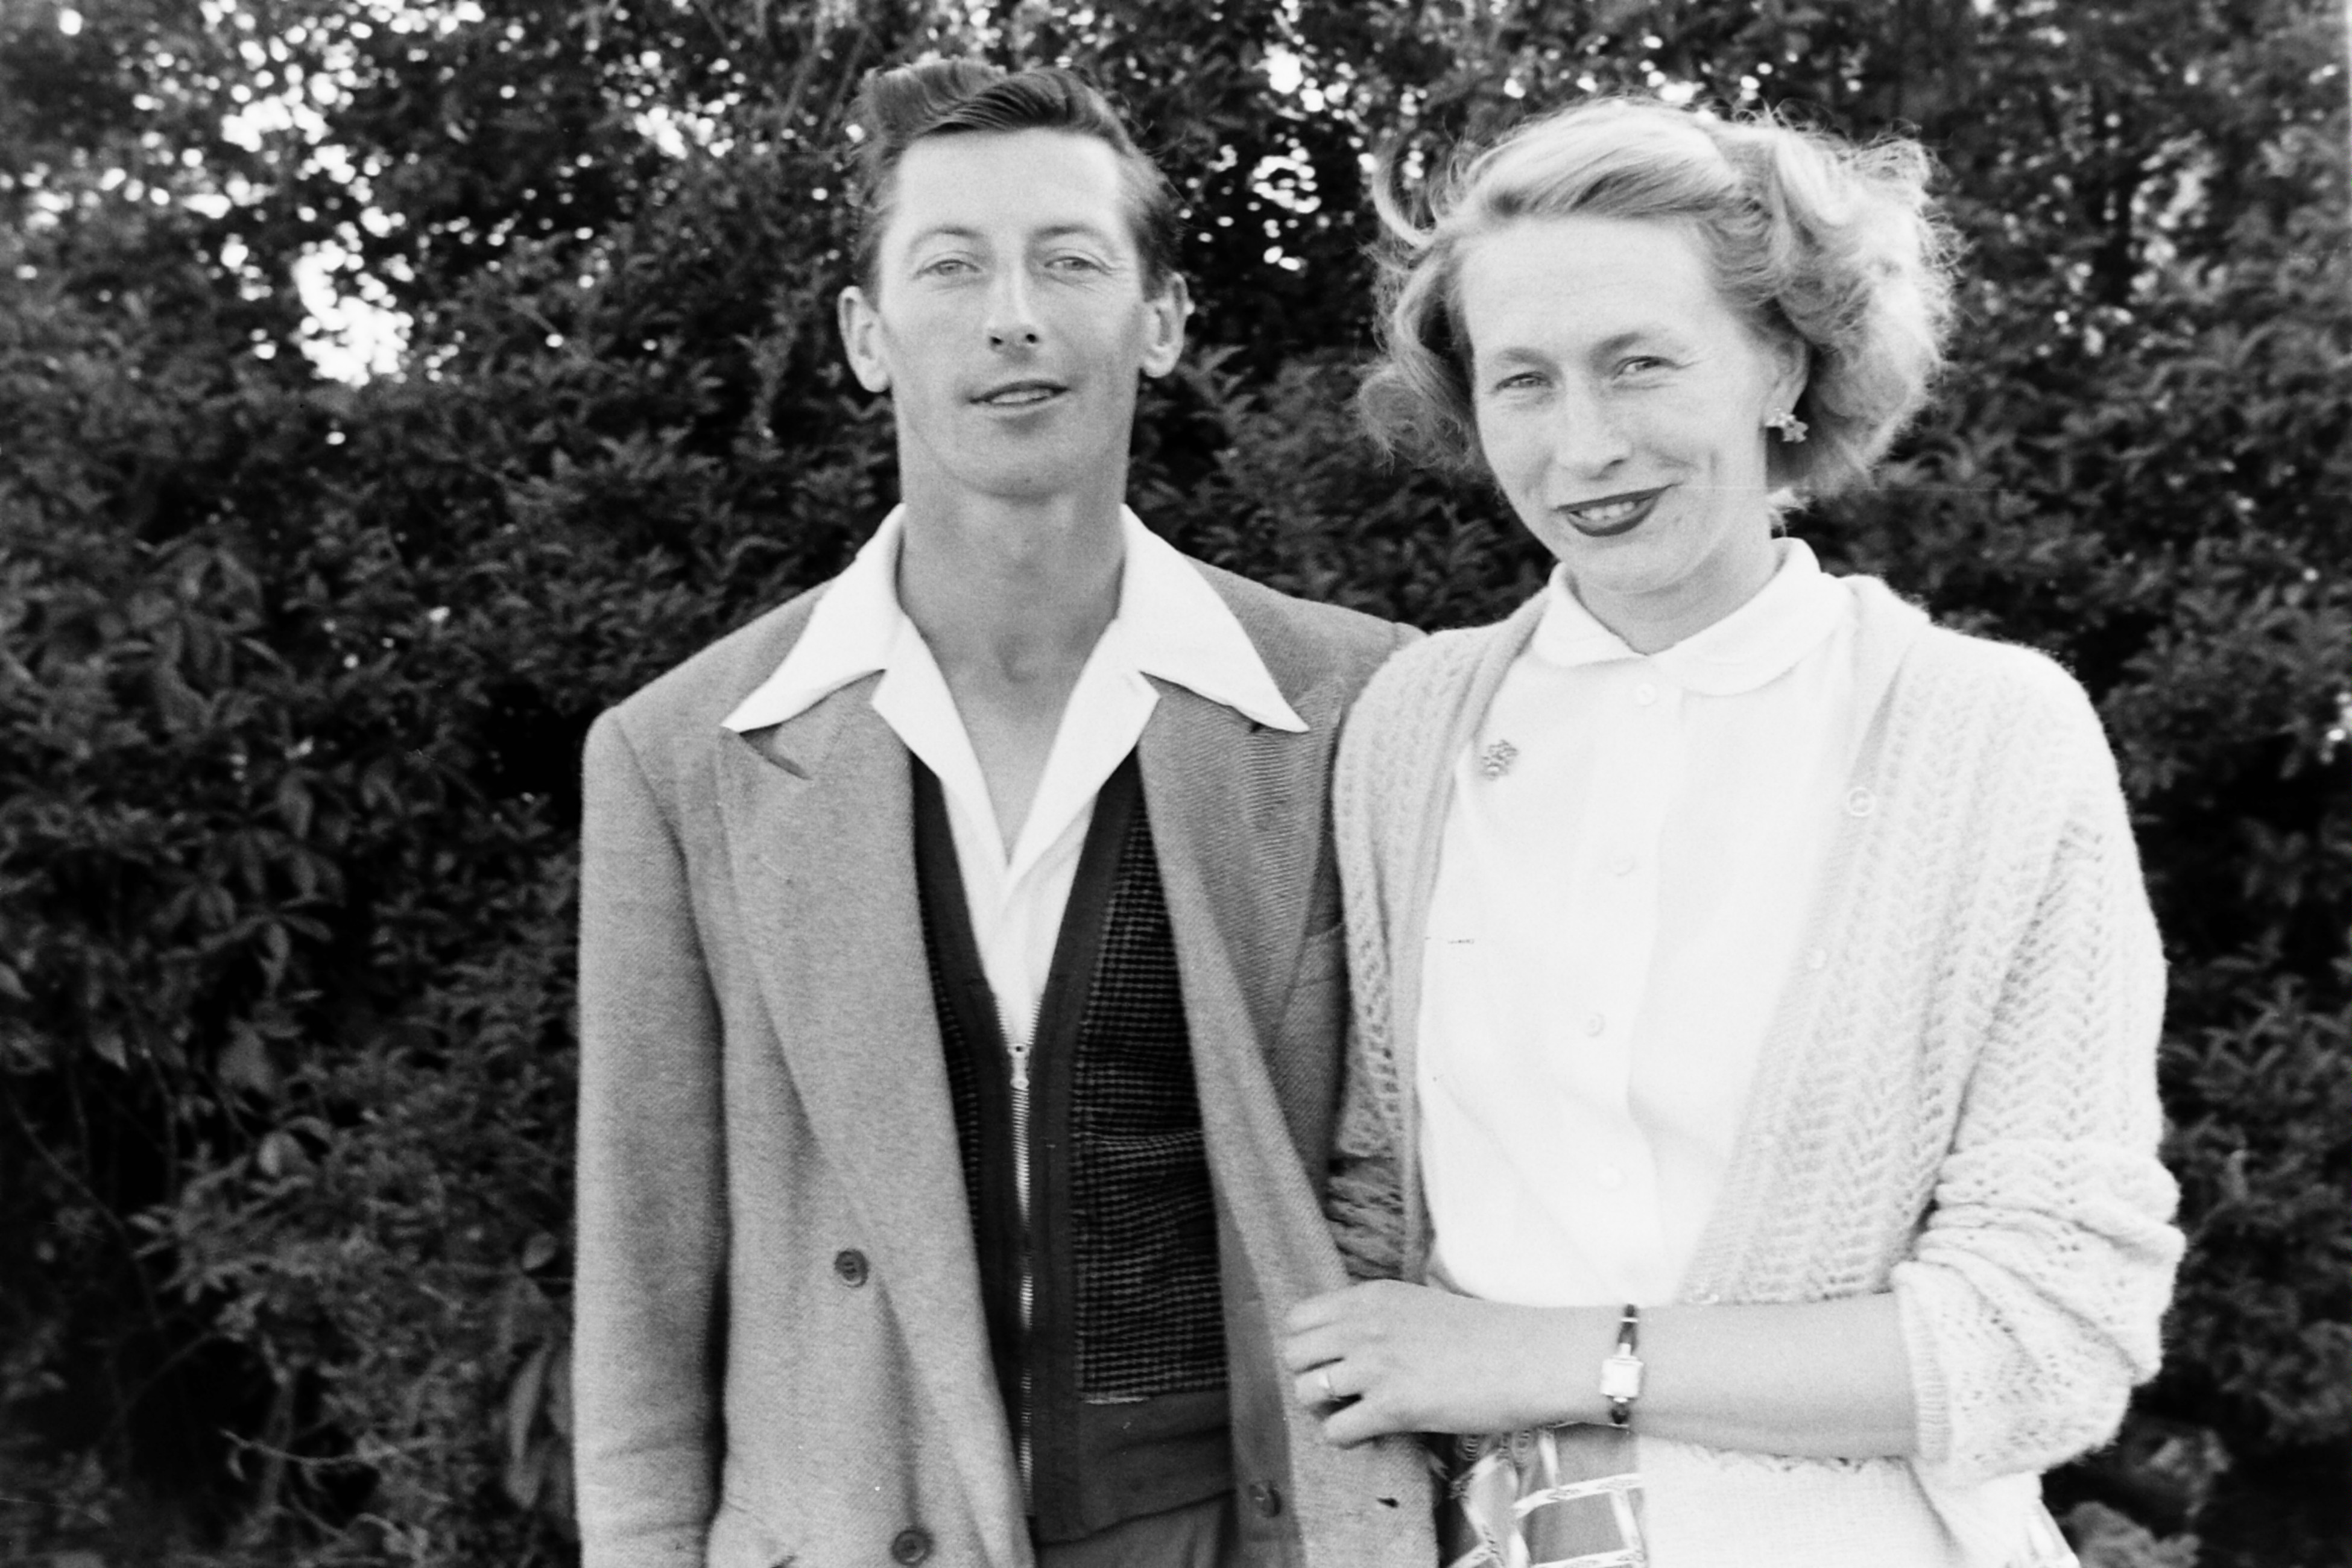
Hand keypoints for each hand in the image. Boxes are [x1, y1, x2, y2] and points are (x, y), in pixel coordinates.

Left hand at [1280, 1280, 1602, 1446]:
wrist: (1531, 1357)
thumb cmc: (1487, 1334)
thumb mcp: (1422, 1305)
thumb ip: (1381, 1317)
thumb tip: (1351, 1342)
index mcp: (1372, 1296)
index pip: (1298, 1318)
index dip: (1309, 1346)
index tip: (1332, 1361)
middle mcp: (1365, 1326)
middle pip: (1292, 1355)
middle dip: (1310, 1377)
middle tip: (1341, 1392)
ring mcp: (1376, 1365)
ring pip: (1305, 1392)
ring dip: (1325, 1409)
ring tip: (1356, 1413)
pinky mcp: (1394, 1406)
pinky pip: (1336, 1432)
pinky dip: (1347, 1439)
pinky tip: (1373, 1433)